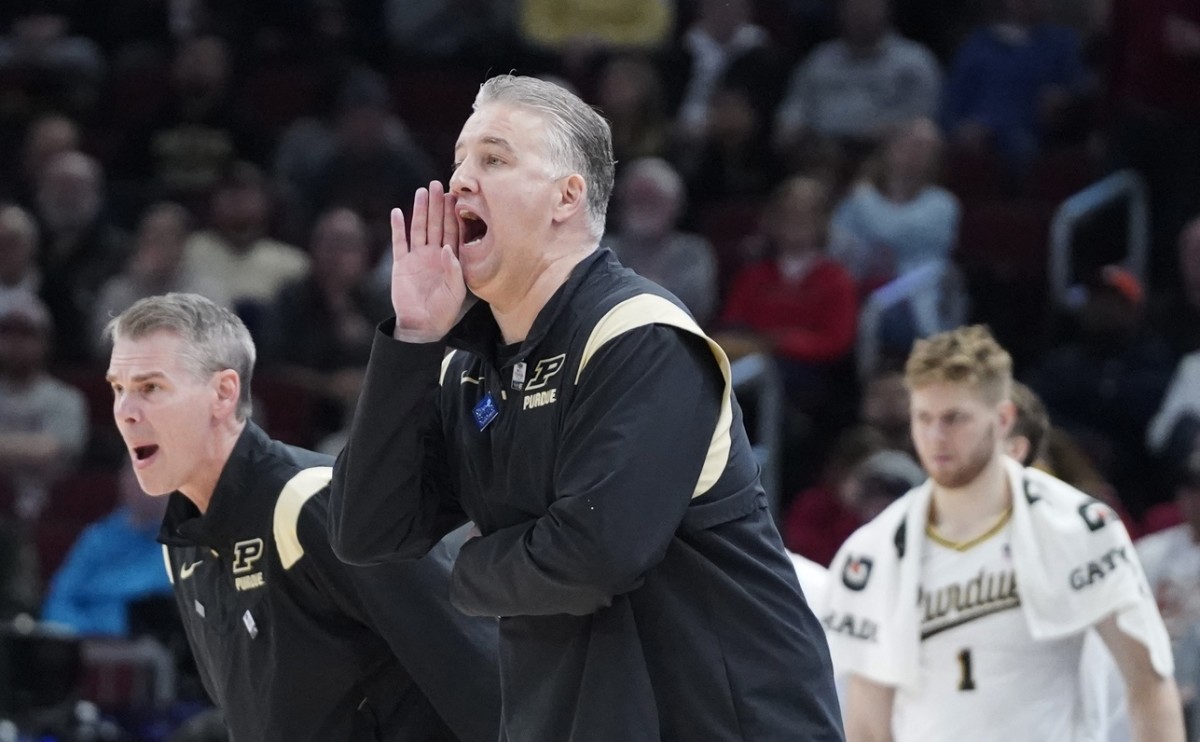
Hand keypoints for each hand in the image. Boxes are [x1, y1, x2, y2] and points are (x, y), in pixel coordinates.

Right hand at [390, 181, 468, 341]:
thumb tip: (447, 248)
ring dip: (420, 211)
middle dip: (437, 205)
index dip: (453, 215)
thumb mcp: (456, 291)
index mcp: (450, 259)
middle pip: (436, 224)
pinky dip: (397, 228)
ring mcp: (417, 257)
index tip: (455, 197)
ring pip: (418, 228)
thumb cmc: (444, 311)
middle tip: (439, 185)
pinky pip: (399, 242)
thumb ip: (454, 269)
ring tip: (421, 192)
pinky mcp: (401, 264)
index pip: (452, 232)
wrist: (422, 325)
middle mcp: (433, 254)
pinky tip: (397, 212)